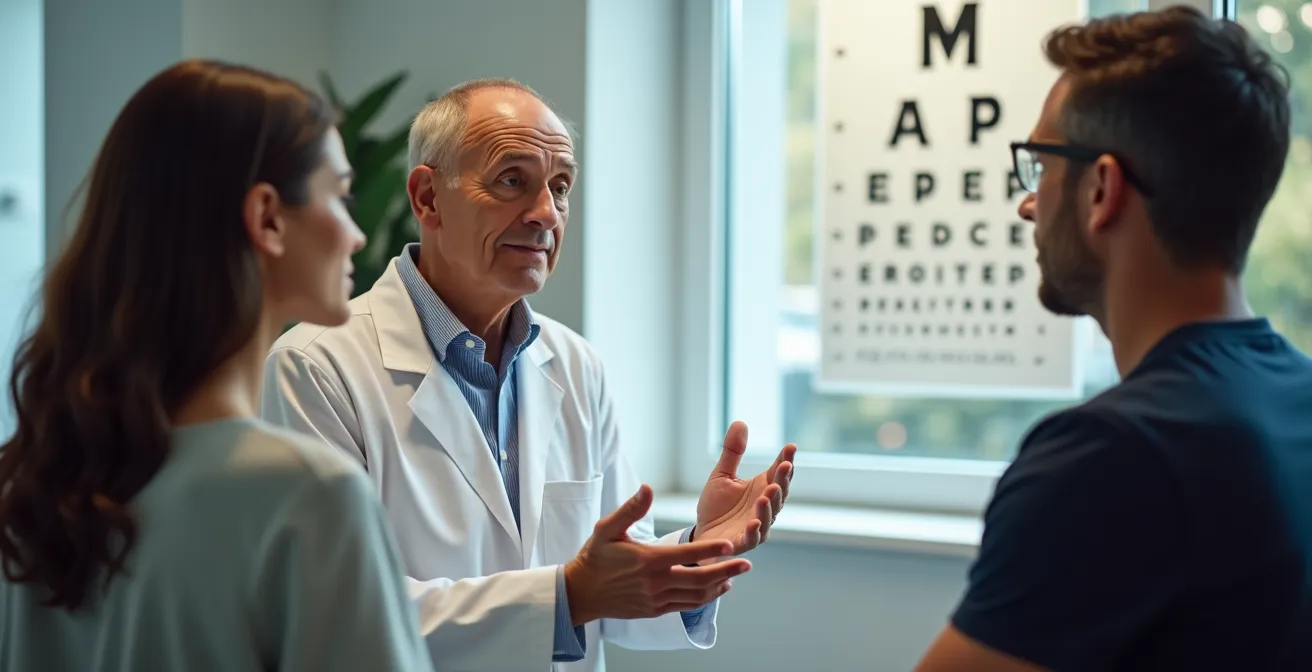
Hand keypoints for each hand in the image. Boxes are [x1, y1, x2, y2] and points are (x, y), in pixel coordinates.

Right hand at [563, 485, 751, 625]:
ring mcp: (656, 599)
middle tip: (747, 563)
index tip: (730, 544)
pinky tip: (716, 589)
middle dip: (726, 570)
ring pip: (696, 595)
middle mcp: (655, 582)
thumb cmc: (595, 556)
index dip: (710, 549)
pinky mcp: (655, 610)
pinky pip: (686, 606)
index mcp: (647, 560)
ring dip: (719, 586)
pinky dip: (705, 599)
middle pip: (698, 579)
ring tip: (736, 575)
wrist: (581, 592)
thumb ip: (631, 509)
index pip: (685, 554)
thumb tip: (648, 488)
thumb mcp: (607, 528)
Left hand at [693, 421, 794, 555]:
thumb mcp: (721, 474)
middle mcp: (764, 507)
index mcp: (762, 488)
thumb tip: (740, 422)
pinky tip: (754, 522)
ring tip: (768, 492)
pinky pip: (752, 537)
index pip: (778, 473)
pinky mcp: (743, 542)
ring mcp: (757, 525)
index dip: (786, 460)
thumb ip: (732, 452)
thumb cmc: (716, 505)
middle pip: (779, 493)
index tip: (791, 447)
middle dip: (783, 480)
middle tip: (784, 466)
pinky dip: (755, 530)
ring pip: (769, 515)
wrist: (701, 533)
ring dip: (770, 505)